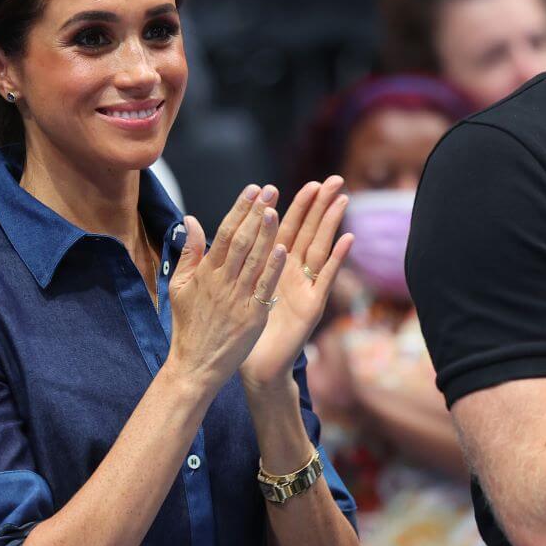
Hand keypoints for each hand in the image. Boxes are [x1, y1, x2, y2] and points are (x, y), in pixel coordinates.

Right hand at [165, 184, 287, 394]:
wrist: (195, 367)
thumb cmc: (188, 326)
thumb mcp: (179, 287)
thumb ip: (189, 252)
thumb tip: (190, 219)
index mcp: (205, 274)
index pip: (224, 234)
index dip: (239, 210)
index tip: (253, 190)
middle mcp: (222, 282)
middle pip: (241, 241)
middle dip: (256, 213)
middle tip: (270, 190)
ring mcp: (237, 299)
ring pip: (254, 260)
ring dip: (266, 233)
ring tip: (276, 208)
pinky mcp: (252, 316)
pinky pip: (264, 288)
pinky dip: (272, 268)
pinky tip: (282, 248)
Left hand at [239, 176, 353, 392]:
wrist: (254, 365)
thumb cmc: (242, 327)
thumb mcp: (228, 285)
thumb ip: (221, 255)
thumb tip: (198, 223)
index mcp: (273, 265)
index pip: (285, 227)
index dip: (295, 205)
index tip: (306, 182)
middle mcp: (292, 272)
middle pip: (308, 231)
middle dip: (319, 205)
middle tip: (332, 179)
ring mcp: (305, 287)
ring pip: (319, 247)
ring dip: (331, 223)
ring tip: (342, 198)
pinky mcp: (312, 306)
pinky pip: (326, 279)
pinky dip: (337, 259)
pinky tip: (348, 239)